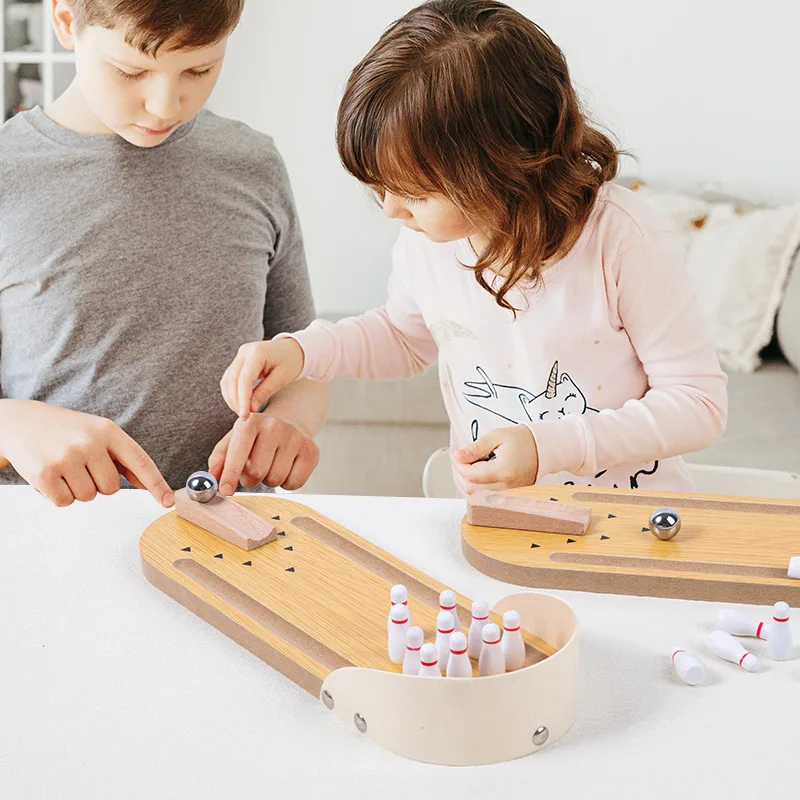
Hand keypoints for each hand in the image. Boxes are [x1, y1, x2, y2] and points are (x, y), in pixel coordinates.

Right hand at [0, 399, 173, 507]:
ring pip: (88, 497)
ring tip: (64, 467)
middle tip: (80, 465)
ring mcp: (67, 457)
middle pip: (111, 489)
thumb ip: (124, 459)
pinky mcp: (45, 473)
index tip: (168, 502)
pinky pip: (65, 502)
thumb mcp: (99, 434)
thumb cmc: (66, 431)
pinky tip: (50, 475)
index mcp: (108, 431)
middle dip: (97, 484)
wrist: (20, 422)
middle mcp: (90, 442)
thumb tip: (148, 485)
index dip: (157, 484)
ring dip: (76, 489)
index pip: (141, 461)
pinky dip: (58, 495)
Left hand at [207, 413, 319, 493]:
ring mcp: (296, 437)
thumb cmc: (256, 438)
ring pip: (276, 479)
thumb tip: (212, 478)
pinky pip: (295, 483)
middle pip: (257, 472)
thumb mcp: (233, 441)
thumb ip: (219, 459)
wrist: (288, 424)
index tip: (225, 491)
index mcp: (250, 422)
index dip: (230, 474)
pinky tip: (286, 469)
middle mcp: (275, 425)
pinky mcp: (312, 450)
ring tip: (270, 465)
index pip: (238, 452)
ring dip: (269, 481)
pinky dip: (287, 484)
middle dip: (250, 479)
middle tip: (253, 470)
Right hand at [220, 338, 304, 419]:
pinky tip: (240, 403)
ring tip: (242, 412)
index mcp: (256, 353)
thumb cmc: (291, 362)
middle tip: (244, 416)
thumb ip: (265, 392)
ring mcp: (239, 356)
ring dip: (232, 398)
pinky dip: (232, 393)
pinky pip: (230, 379)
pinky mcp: (238, 362)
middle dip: (235, 400)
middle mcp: (244, 352)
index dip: (242, 399)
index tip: (244, 415)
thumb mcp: (282, 378)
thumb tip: (250, 409)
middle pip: (232, 380)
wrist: (293, 349)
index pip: (244, 379)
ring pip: (227, 380)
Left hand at [450, 425, 538, 494]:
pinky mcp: (509, 496)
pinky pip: (485, 497)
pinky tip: (479, 473)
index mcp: (503, 471)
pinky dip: (477, 486)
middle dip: (460, 473)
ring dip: (467, 481)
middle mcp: (506, 487)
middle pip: (470, 489)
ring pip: (476, 496)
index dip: (458, 464)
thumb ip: (475, 448)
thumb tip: (458, 456)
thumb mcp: (496, 436)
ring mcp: (509, 494)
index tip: (455, 453)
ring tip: (472, 464)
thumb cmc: (522, 440)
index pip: (470, 475)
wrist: (543, 448)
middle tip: (462, 457)